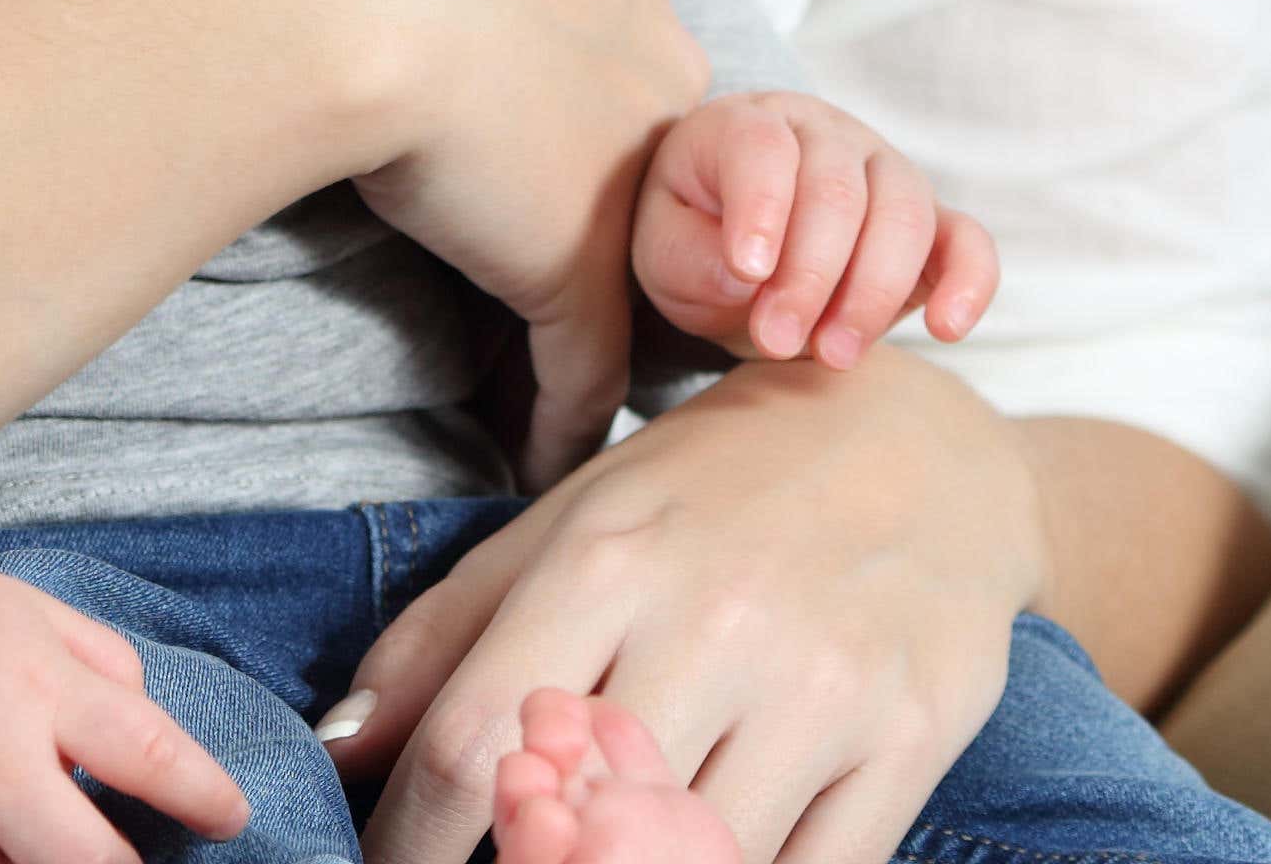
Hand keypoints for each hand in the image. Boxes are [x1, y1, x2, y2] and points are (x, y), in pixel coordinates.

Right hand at [235, 0, 709, 482]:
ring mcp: (624, 161)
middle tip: (544, 260)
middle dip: (608, 203)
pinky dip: (564, 416)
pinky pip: (588, 364)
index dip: (572, 98)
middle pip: (646, 151)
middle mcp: (646, 46)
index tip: (530, 141)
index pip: (610, 43)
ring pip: (627, 261)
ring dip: (594, 317)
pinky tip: (542, 462)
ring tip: (554, 379)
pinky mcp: (579, 259)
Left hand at [332, 353, 1038, 863]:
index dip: (402, 844)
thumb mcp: (576, 519)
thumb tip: (337, 746)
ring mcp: (824, 685)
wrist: (933, 448)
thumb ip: (450, 631)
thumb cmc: (723, 486)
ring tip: (599, 863)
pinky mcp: (913, 737)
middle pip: (574, 825)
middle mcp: (716, 620)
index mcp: (609, 557)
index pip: (466, 745)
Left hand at [630, 95, 998, 370]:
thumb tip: (744, 276)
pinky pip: (967, 241)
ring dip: (872, 291)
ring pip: (904, 212)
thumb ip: (688, 256)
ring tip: (832, 354)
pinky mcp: (930, 225)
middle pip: (837, 188)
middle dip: (809, 274)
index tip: (746, 272)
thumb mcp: (662, 249)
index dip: (760, 207)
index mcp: (750, 124)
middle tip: (774, 341)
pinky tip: (947, 327)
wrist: (738, 254)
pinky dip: (969, 281)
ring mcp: (885, 172)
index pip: (762, 146)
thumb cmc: (695, 240)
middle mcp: (825, 135)